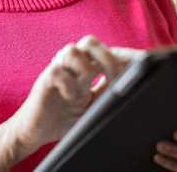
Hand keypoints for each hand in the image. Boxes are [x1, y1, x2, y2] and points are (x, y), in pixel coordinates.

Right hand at [5, 35, 141, 154]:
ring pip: (71, 50)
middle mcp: (72, 68)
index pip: (107, 52)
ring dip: (84, 67)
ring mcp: (58, 72)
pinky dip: (67, 85)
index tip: (142, 63)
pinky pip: (57, 72)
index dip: (124, 55)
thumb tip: (133, 88)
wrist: (34, 133)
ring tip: (86, 87)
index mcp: (85, 71)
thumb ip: (108, 95)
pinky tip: (70, 98)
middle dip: (106, 56)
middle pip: (90, 42)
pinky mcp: (44, 82)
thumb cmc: (63, 120)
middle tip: (111, 78)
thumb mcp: (93, 108)